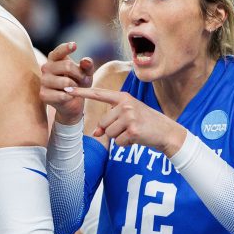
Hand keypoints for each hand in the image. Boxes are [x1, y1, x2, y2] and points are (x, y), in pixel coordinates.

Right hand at [40, 42, 94, 123]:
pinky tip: (69, 97)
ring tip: (75, 89)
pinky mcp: (43, 95)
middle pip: (67, 66)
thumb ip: (87, 66)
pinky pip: (62, 95)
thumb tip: (85, 61)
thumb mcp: (86, 73)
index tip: (74, 45)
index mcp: (54, 59)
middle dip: (80, 74)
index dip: (66, 48)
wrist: (71, 103)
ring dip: (75, 87)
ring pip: (65, 82)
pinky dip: (70, 97)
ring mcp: (43, 81)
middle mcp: (46, 68)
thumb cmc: (78, 84)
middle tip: (85, 80)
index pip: (59, 51)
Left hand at [64, 86, 185, 155]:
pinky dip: (126, 144)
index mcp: (122, 97)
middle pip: (103, 122)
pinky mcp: (133, 129)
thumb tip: (95, 133)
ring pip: (109, 133)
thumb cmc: (144, 124)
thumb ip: (110, 122)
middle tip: (129, 128)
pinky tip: (137, 138)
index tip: (67, 89)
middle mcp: (125, 104)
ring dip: (119, 138)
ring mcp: (129, 116)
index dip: (81, 92)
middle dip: (112, 130)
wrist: (167, 132)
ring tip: (133, 132)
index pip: (98, 94)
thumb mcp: (126, 118)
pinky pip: (118, 142)